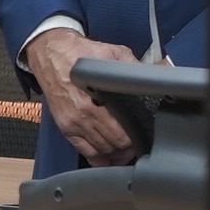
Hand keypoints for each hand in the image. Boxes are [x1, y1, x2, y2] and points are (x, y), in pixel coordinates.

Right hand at [24, 26, 140, 164]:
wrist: (50, 54)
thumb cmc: (80, 53)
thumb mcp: (112, 52)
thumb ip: (134, 66)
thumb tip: (159, 71)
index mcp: (98, 96)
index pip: (123, 130)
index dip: (138, 135)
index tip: (145, 133)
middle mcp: (85, 113)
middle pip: (115, 144)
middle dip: (129, 146)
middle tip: (139, 143)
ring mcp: (74, 123)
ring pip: (102, 151)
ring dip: (116, 153)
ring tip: (126, 150)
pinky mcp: (65, 127)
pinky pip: (85, 151)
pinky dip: (99, 158)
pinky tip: (108, 157)